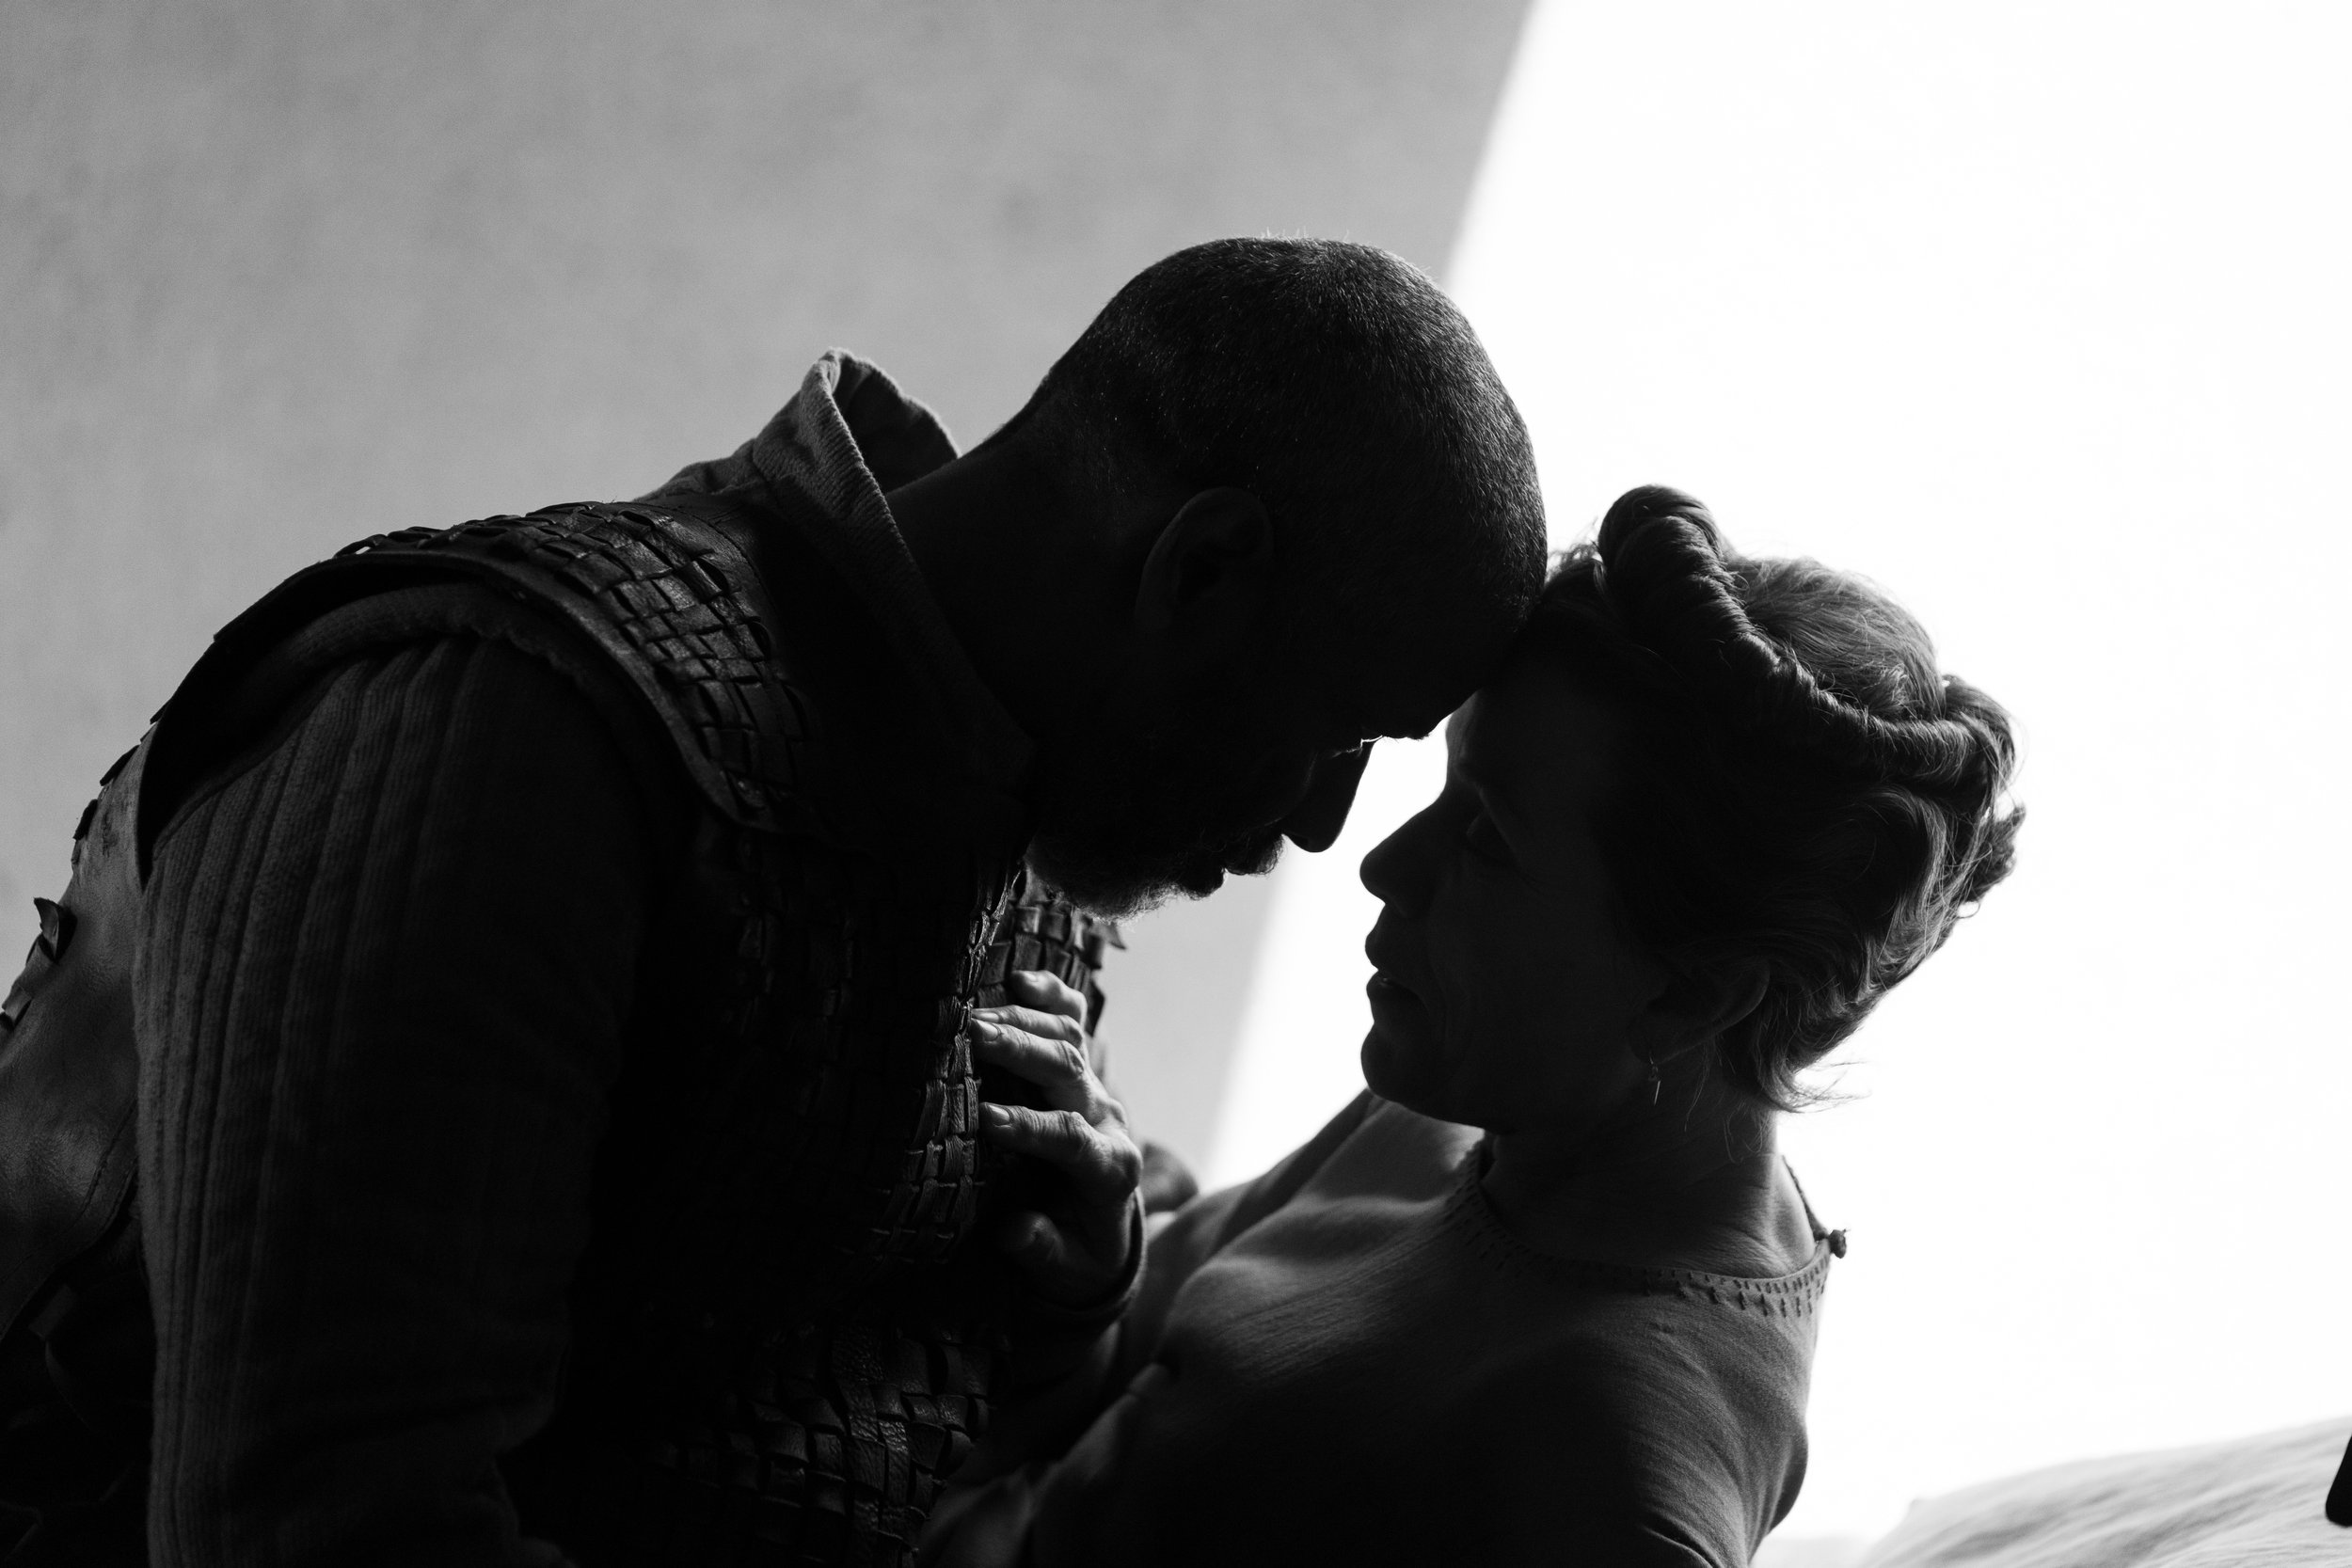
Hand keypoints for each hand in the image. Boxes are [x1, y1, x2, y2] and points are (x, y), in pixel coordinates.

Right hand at [969, 969, 1141, 1308]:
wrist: (1101, 1230)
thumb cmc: (1076, 1253)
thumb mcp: (1066, 1271)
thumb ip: (1043, 1250)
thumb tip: (1016, 1230)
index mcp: (1110, 1171)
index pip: (1074, 1140)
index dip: (1032, 1127)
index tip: (988, 1119)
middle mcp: (1109, 1121)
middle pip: (1071, 1074)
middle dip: (1024, 1053)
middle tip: (974, 1036)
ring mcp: (1098, 1090)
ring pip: (1070, 1041)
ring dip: (1024, 1022)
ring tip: (976, 1014)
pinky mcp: (1084, 1071)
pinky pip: (1076, 1022)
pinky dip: (1053, 997)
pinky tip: (1022, 980)